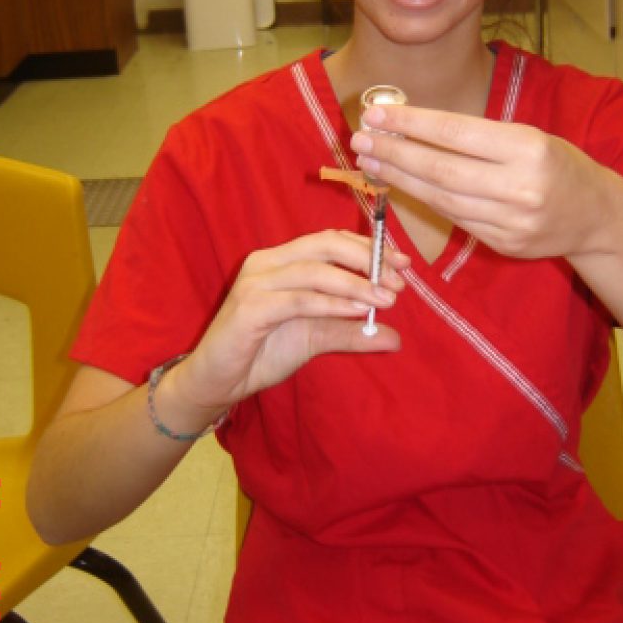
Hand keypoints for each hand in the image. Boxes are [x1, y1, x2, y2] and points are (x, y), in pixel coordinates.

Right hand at [164, 229, 409, 418]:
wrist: (218, 382)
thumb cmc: (261, 353)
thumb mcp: (316, 339)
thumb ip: (352, 333)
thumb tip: (395, 337)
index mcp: (283, 260)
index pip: (331, 240)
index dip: (369, 248)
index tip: (404, 264)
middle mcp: (268, 262)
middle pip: (325, 244)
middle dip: (367, 260)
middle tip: (399, 281)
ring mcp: (256, 282)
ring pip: (314, 270)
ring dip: (355, 284)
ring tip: (386, 299)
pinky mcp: (249, 308)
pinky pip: (298, 300)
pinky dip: (331, 304)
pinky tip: (357, 312)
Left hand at [351, 103, 611, 261]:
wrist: (595, 215)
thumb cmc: (556, 164)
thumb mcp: (529, 136)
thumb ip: (478, 135)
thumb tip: (412, 125)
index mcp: (529, 148)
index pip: (456, 132)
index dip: (411, 124)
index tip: (377, 114)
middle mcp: (520, 186)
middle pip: (442, 169)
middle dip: (395, 153)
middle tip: (361, 140)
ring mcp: (512, 220)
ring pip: (442, 198)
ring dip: (400, 179)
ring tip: (371, 161)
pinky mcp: (504, 244)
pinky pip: (455, 219)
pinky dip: (424, 200)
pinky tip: (400, 185)